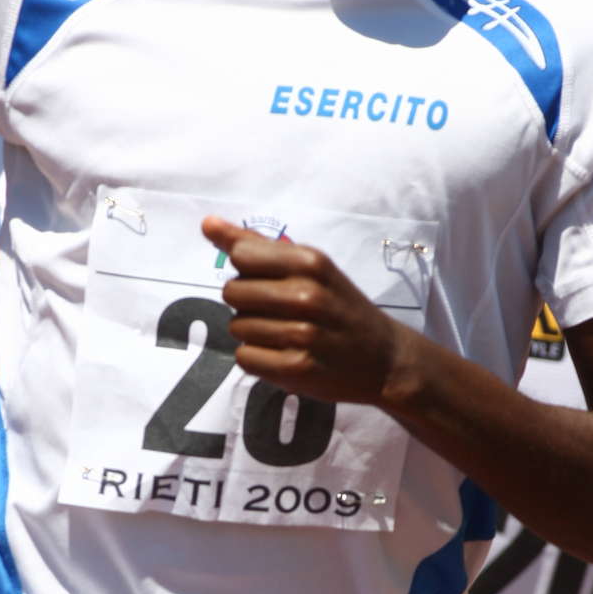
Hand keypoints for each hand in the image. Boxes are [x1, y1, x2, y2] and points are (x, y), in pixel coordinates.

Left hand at [202, 217, 411, 406]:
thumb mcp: (310, 266)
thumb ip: (256, 245)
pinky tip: (283, 355)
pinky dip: (257, 359)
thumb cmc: (340, 306)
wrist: (385, 358)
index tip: (271, 281)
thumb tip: (207, 224)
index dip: (248, 270)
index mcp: (310, 262)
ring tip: (286, 335)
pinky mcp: (296, 369)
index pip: (241, 256)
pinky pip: (244, 357)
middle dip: (248, 303)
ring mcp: (302, 334)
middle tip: (280, 312)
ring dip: (254, 333)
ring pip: (236, 327)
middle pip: (232, 292)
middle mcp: (307, 295)